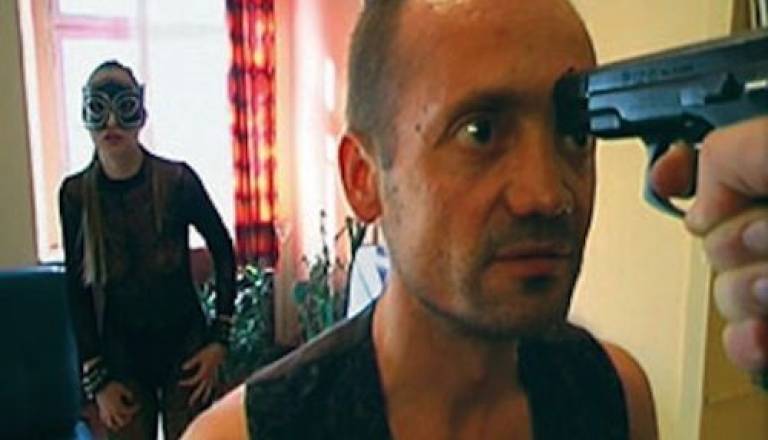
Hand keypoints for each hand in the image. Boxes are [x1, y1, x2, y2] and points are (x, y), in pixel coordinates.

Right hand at [95, 381, 138, 430]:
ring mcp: (105, 413)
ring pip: (111, 424)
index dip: (135, 409)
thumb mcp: (122, 388)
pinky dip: (109, 421)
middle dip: (127, 419)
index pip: (128, 412)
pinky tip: (112, 419)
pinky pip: (104, 420)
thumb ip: (128, 394)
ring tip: (121, 420)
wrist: (99, 386)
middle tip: (130, 414)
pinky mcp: (101, 412)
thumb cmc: (111, 387)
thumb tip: (131, 399)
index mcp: (118, 407)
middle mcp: (112, 412)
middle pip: (121, 422)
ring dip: (117, 424)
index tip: (138, 405)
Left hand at [179, 342, 226, 405]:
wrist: (224, 347)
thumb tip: (183, 367)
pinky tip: (212, 388)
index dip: (186, 382)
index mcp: (204, 372)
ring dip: (206, 395)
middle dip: (196, 396)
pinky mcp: (217, 373)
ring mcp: (214, 375)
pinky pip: (214, 383)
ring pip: (209, 388)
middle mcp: (209, 376)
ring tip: (203, 401)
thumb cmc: (211, 350)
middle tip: (190, 403)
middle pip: (202, 388)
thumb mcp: (200, 355)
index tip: (179, 382)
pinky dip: (212, 387)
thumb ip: (192, 362)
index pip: (193, 381)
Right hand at [651, 117, 767, 372]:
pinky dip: (747, 346)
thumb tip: (694, 199)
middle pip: (708, 239)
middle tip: (766, 232)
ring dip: (741, 294)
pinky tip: (762, 335)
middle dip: (729, 242)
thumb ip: (727, 153)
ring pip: (723, 295)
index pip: (707, 170)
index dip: (679, 174)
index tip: (674, 177)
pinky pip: (745, 346)